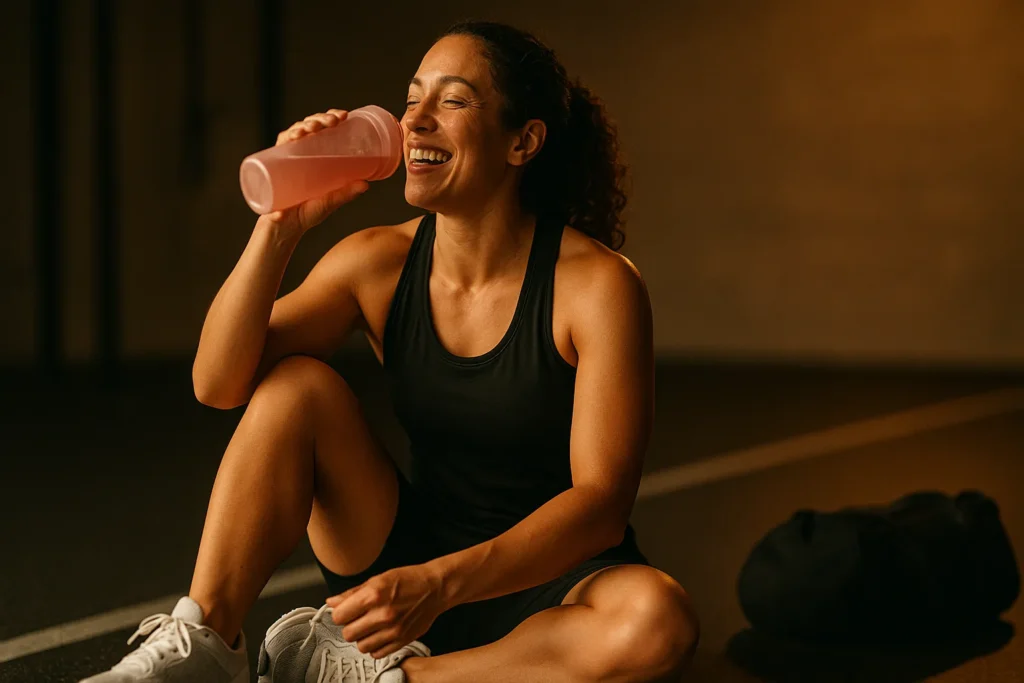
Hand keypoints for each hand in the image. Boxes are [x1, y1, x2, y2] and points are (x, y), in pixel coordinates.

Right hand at [261, 109, 369, 234]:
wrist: (284, 228)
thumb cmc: (307, 213)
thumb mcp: (329, 202)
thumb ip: (345, 193)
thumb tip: (366, 184)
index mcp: (312, 155)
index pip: (321, 128)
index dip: (330, 117)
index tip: (343, 115)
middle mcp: (298, 153)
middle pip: (308, 126)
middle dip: (319, 118)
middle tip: (332, 122)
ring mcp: (285, 158)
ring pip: (294, 132)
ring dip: (304, 125)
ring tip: (315, 128)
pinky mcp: (272, 165)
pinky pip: (278, 146)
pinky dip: (286, 138)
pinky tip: (294, 136)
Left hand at [326, 564, 447, 658]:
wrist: (435, 588)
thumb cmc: (408, 580)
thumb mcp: (378, 579)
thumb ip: (352, 593)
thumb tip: (332, 602)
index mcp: (373, 595)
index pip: (339, 616)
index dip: (341, 614)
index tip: (346, 611)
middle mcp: (382, 615)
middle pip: (348, 634)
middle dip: (350, 626)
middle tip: (359, 619)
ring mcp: (393, 630)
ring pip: (361, 646)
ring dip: (363, 638)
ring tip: (371, 627)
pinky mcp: (402, 641)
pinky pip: (377, 653)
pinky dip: (375, 646)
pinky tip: (380, 634)